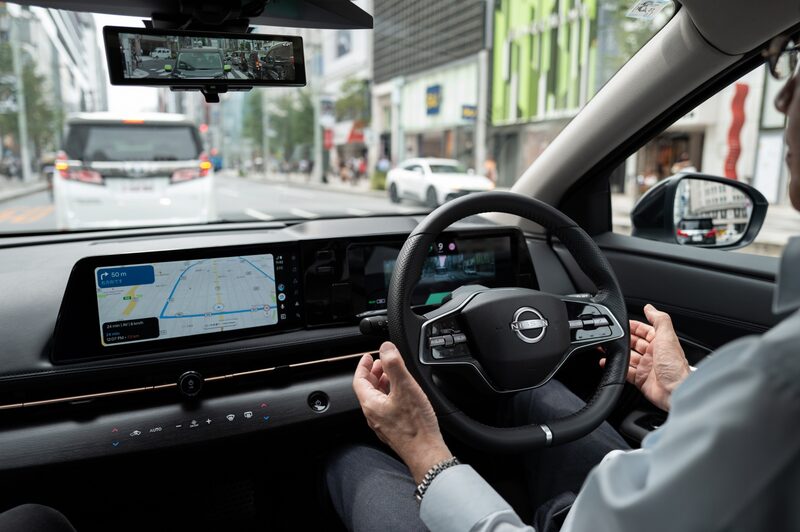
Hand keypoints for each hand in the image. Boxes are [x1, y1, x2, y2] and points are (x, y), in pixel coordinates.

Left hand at [353, 342, 451, 482]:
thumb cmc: (416, 426)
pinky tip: (403, 395)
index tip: (369, 356)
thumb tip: (385, 348)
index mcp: (371, 404)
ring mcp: (383, 424)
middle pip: (367, 389)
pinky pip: (386, 407)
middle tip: (381, 363)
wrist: (426, 452)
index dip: (363, 366)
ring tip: (392, 375)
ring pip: (377, 399)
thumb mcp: (405, 387)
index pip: (359, 380)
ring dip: (382, 384)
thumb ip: (394, 365)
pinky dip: (390, 395)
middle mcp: (373, 415)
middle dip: (373, 373)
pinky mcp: (393, 429)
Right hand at [601, 304, 689, 410]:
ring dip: (617, 352)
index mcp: (661, 343)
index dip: (633, 326)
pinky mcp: (640, 379)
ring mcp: (646, 367)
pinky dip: (616, 367)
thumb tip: (650, 308)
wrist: (675, 391)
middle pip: (634, 343)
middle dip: (622, 339)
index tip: (621, 322)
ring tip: (606, 348)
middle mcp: (654, 354)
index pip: (645, 330)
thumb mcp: (668, 337)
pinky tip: (607, 363)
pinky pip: (625, 371)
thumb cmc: (675, 367)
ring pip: (628, 356)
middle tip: (610, 335)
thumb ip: (659, 320)